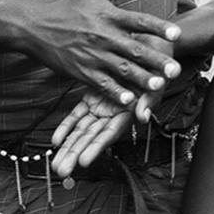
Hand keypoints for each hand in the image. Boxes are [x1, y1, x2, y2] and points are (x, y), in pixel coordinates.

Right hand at [17, 0, 181, 104]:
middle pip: (134, 49)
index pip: (139, 20)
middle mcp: (103, 35)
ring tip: (159, 86)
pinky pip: (102, 84)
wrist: (36, 26)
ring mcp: (93, 55)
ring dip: (141, 78)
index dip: (159, 27)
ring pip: (122, 69)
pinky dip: (116, 92)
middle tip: (175, 69)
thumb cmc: (69, 7)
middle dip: (156, 60)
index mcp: (109, 15)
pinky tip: (130, 100)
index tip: (176, 34)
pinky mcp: (82, 71)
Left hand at [50, 33, 173, 176]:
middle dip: (75, 154)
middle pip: (91, 138)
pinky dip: (66, 126)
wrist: (148, 43)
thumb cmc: (157, 62)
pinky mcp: (93, 96)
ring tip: (56, 164)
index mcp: (129, 112)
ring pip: (81, 130)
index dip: (97, 147)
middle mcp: (114, 113)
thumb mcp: (158, 78)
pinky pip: (77, 115)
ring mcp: (102, 106)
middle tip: (61, 170)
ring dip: (68, 147)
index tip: (84, 161)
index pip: (110, 134)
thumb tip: (143, 116)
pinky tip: (56, 140)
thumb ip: (150, 99)